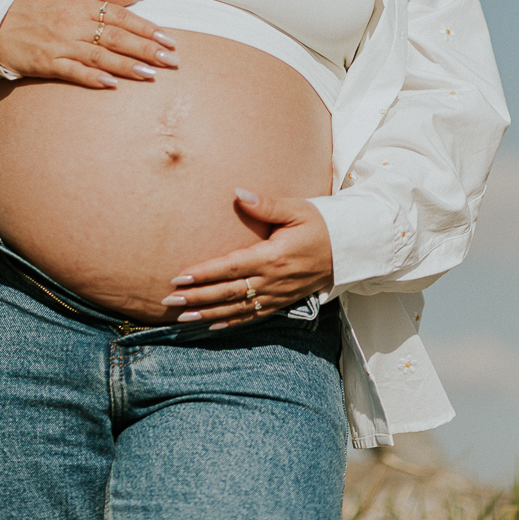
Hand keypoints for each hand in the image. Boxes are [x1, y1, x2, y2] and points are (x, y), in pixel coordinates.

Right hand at [0, 0, 177, 88]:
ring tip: (151, 75)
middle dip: (146, 49)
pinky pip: (73, 72)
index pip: (122, 16)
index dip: (147, 27)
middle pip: (116, 37)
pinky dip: (92, 78)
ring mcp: (61, 45)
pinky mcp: (47, 63)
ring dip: (127, 66)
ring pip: (100, 56)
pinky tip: (112, 85)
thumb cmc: (32, 2)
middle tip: (171, 60)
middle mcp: (74, 24)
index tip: (168, 38)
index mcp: (81, 4)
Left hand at [160, 189, 333, 329]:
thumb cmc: (321, 223)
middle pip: (228, 293)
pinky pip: (254, 317)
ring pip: (238, 309)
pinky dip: (232, 323)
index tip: (179, 278)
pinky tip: (213, 326)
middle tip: (168, 301)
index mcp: (273, 257)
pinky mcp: (283, 302)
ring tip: (182, 318)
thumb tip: (238, 193)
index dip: (204, 274)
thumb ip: (266, 204)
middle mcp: (273, 281)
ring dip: (208, 315)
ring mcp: (278, 295)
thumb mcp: (296, 208)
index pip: (231, 268)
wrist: (350, 248)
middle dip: (197, 298)